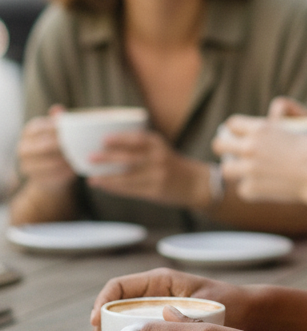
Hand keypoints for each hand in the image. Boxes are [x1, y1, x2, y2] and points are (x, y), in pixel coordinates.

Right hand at [17, 108, 75, 188]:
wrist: (48, 171)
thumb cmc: (56, 145)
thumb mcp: (56, 131)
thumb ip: (58, 121)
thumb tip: (58, 108)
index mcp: (29, 130)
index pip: (46, 128)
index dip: (62, 130)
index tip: (78, 131)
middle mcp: (23, 147)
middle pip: (47, 145)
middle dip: (65, 146)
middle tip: (82, 145)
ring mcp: (25, 164)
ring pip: (50, 162)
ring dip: (66, 160)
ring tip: (80, 157)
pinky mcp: (33, 179)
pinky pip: (51, 176)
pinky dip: (64, 172)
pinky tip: (74, 169)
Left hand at [87, 130, 209, 208]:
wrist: (193, 183)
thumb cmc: (169, 163)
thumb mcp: (159, 149)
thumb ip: (139, 146)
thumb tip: (106, 146)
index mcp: (158, 144)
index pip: (137, 139)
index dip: (120, 139)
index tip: (103, 139)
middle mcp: (158, 158)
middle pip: (129, 158)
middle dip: (108, 158)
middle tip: (90, 157)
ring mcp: (157, 176)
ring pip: (127, 176)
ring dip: (107, 177)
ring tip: (91, 177)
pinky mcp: (155, 191)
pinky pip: (130, 189)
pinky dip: (114, 187)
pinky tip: (102, 185)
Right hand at [90, 267, 250, 330]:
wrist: (249, 316)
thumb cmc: (230, 304)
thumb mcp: (205, 308)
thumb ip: (184, 316)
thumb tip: (158, 327)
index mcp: (160, 283)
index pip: (119, 286)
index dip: (102, 302)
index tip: (96, 321)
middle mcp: (154, 298)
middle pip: (114, 310)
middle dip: (102, 330)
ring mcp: (155, 316)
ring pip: (121, 328)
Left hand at [214, 116, 306, 214]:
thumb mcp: (294, 127)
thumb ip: (276, 121)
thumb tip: (270, 115)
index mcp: (259, 129)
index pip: (231, 124)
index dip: (234, 129)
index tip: (237, 134)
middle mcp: (250, 148)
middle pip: (219, 145)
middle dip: (224, 147)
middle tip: (232, 151)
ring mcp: (249, 170)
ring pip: (226, 170)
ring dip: (234, 169)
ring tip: (243, 171)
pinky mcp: (252, 189)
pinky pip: (242, 188)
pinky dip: (251, 188)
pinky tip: (261, 186)